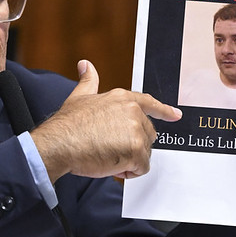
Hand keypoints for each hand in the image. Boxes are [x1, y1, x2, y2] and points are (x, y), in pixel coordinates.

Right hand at [30, 60, 181, 181]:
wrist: (59, 143)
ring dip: (128, 160)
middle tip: (109, 149)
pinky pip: (141, 168)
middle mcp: (133, 111)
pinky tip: (112, 167)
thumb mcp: (79, 96)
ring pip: (144, 153)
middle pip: (147, 134)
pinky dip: (129, 172)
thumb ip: (88, 81)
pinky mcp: (136, 150)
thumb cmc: (67, 125)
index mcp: (123, 98)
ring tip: (106, 157)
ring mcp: (136, 130)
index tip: (176, 115)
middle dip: (132, 145)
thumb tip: (85, 65)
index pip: (149, 103)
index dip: (164, 110)